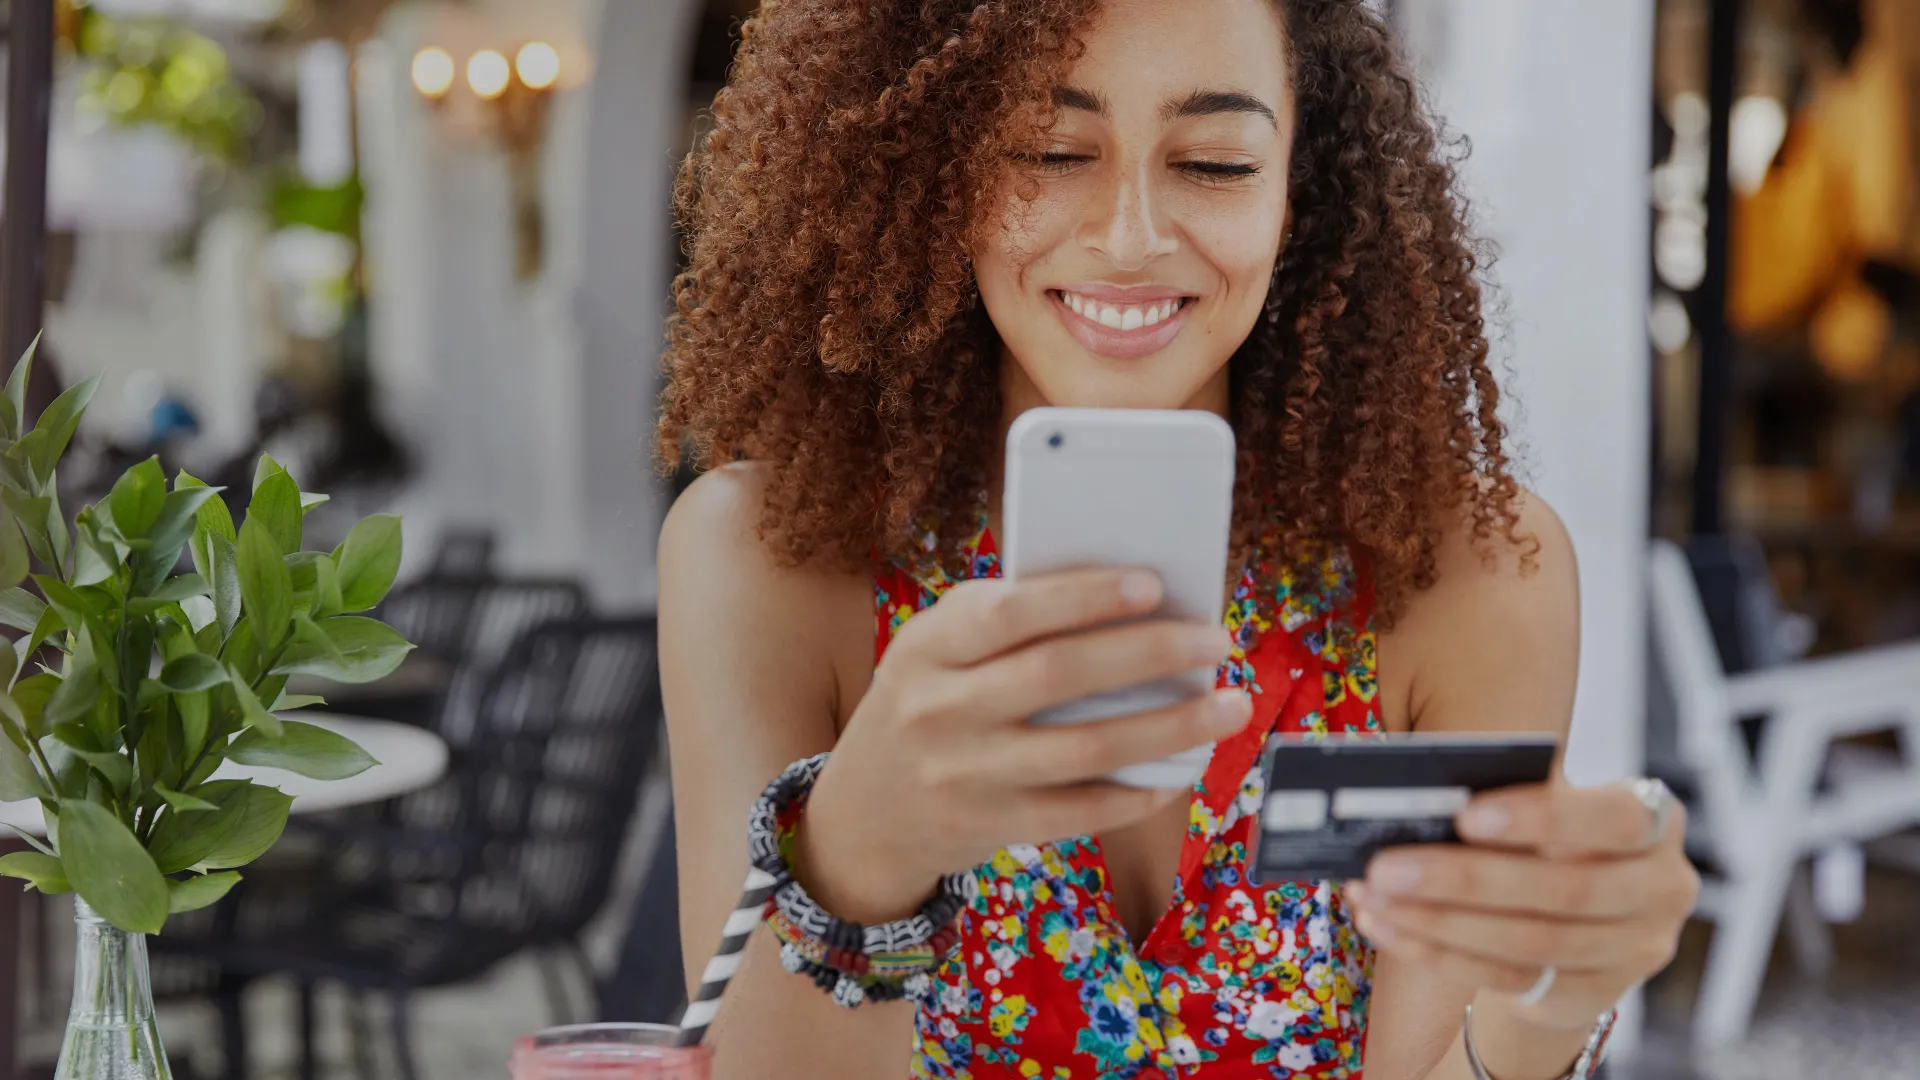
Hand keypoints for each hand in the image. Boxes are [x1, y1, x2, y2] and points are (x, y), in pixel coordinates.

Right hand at [797, 568, 1249, 921]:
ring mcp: (964, 774)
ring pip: (1086, 748)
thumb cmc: (924, 707)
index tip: (1153, 584)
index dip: (1084, 596)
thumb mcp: (934, 652)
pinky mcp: (989, 827)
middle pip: (1060, 674)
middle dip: (1150, 653)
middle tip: (1216, 641)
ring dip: (1171, 726)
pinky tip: (1180, 770)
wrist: (860, 814)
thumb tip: (1129, 601)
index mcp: (928, 647)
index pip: (1010, 612)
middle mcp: (940, 709)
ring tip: (1229, 705)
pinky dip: (1138, 790)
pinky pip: (1081, 810)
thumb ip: (1004, 625)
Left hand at [1347, 781, 1700, 1032]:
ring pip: (1530, 941)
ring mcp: (1634, 951)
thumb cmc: (1555, 837)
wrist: (1581, 915)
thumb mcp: (1549, 811)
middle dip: (1465, 878)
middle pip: (1564, 890)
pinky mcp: (1593, 994)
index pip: (1614, 820)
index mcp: (1657, 822)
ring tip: (1374, 895)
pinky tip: (1389, 927)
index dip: (1541, 818)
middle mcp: (1661, 890)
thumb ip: (1510, 802)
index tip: (1466, 815)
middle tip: (1386, 864)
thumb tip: (1422, 801)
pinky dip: (1438, 953)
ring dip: (1438, 921)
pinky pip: (1508, 978)